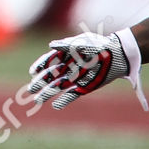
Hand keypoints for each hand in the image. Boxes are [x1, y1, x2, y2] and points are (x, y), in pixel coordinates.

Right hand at [27, 30, 146, 109]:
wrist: (118, 55)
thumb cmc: (100, 45)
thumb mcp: (83, 43)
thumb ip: (67, 45)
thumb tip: (50, 46)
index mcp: (65, 55)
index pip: (48, 61)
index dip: (39, 66)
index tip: (32, 71)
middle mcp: (68, 67)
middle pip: (49, 76)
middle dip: (39, 82)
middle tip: (30, 89)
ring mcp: (75, 78)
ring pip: (57, 87)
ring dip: (47, 93)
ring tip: (37, 100)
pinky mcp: (84, 87)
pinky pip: (71, 95)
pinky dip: (64, 100)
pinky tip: (55, 106)